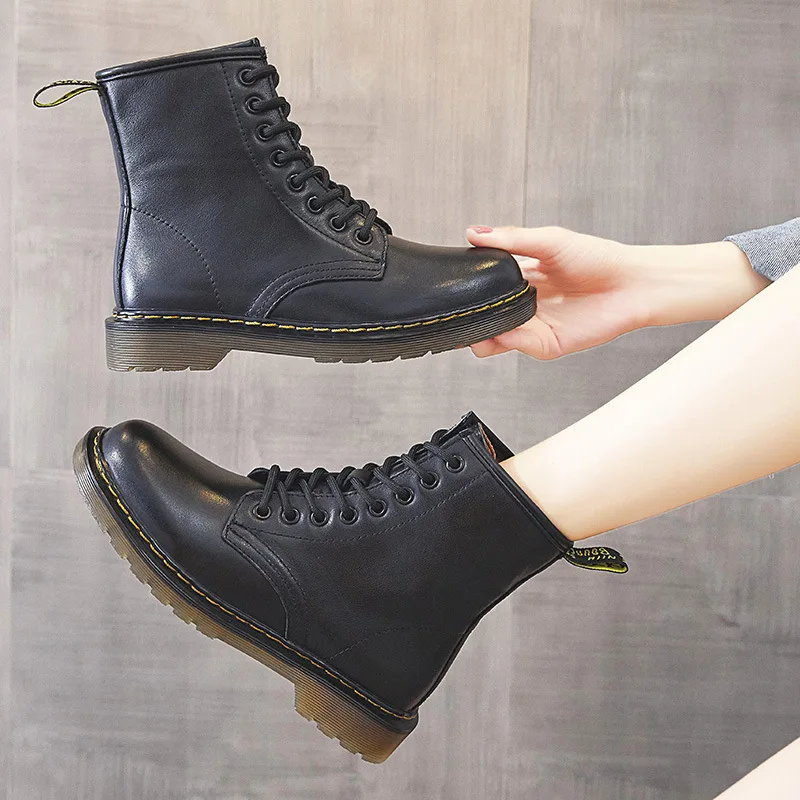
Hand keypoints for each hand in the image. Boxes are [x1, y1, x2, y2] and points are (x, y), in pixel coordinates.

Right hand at [466, 225, 767, 359]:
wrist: (634, 283)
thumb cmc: (598, 258)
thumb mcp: (549, 241)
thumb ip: (511, 240)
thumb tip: (473, 233)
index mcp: (521, 279)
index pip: (483, 288)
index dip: (466, 290)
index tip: (448, 286)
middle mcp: (523, 305)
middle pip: (483, 317)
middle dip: (466, 318)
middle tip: (454, 311)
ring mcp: (533, 327)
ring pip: (493, 337)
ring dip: (479, 333)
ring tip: (475, 322)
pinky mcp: (546, 345)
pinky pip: (516, 345)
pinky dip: (504, 338)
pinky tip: (503, 327)